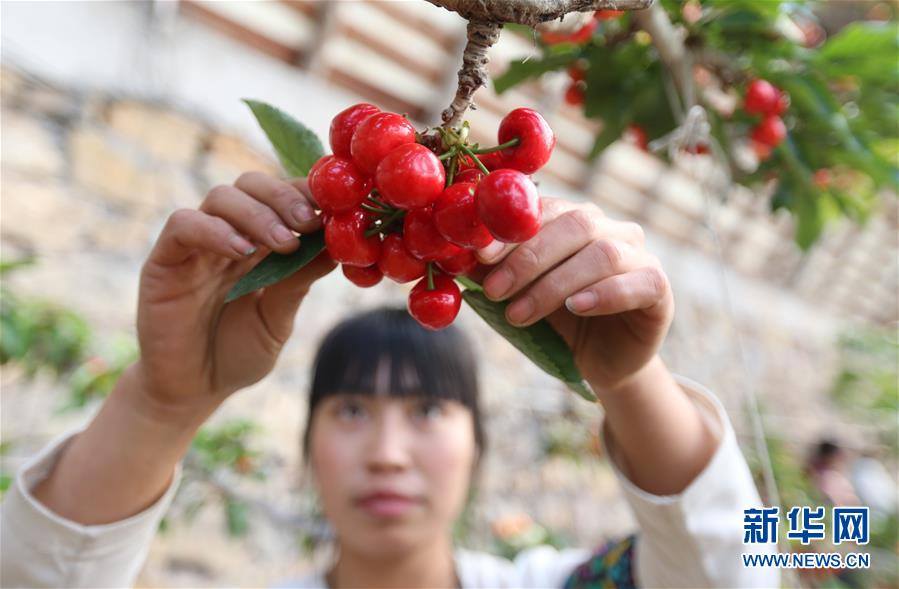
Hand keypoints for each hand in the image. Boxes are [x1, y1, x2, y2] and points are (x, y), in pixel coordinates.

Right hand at [135, 171, 334, 416]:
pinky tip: (241, 252)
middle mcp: (228, 234)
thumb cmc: (239, 352)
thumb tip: (337, 245)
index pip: (282, 197)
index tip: (336, 208)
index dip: (307, 194)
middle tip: (308, 222)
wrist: (194, 390)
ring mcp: (195, 245)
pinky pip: (183, 225)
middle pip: (251, 185)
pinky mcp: (164, 260)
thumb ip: (300, 280)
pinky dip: (215, 230)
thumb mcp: (279, 317)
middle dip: (284, 197)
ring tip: (283, 244)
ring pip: (221, 197)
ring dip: (257, 214)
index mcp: (260, 243)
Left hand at [471, 197, 672, 394]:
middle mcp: (609, 228)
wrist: (599, 361)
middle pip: (574, 226)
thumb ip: (496, 272)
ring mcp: (639, 254)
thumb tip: (458, 259)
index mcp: (573, 219)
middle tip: (494, 291)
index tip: (478, 256)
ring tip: (519, 314)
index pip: (543, 211)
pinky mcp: (658, 286)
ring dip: (554, 285)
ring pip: (602, 254)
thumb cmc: (556, 320)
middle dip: (528, 259)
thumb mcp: (521, 294)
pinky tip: (577, 308)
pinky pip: (638, 282)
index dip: (510, 231)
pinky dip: (604, 293)